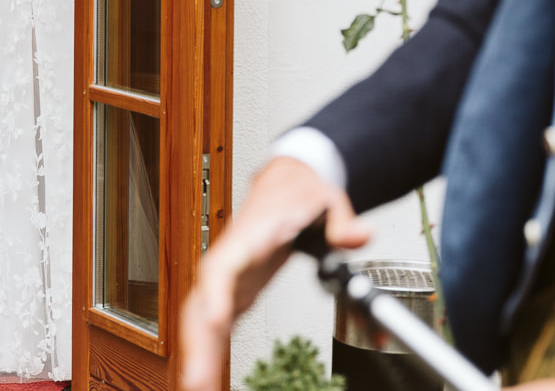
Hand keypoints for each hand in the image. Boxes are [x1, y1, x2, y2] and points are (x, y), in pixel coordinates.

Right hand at [180, 157, 369, 390]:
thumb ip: (342, 221)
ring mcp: (230, 276)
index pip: (225, 264)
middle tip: (197, 382)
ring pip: (201, 316)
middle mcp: (232, 257)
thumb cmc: (300, 192)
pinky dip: (208, 351)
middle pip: (202, 300)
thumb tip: (358, 235)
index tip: (214, 321)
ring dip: (198, 354)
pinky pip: (214, 323)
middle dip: (196, 342)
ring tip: (199, 389)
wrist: (286, 184)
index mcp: (251, 235)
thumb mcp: (328, 199)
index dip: (215, 293)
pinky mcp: (235, 291)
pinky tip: (208, 378)